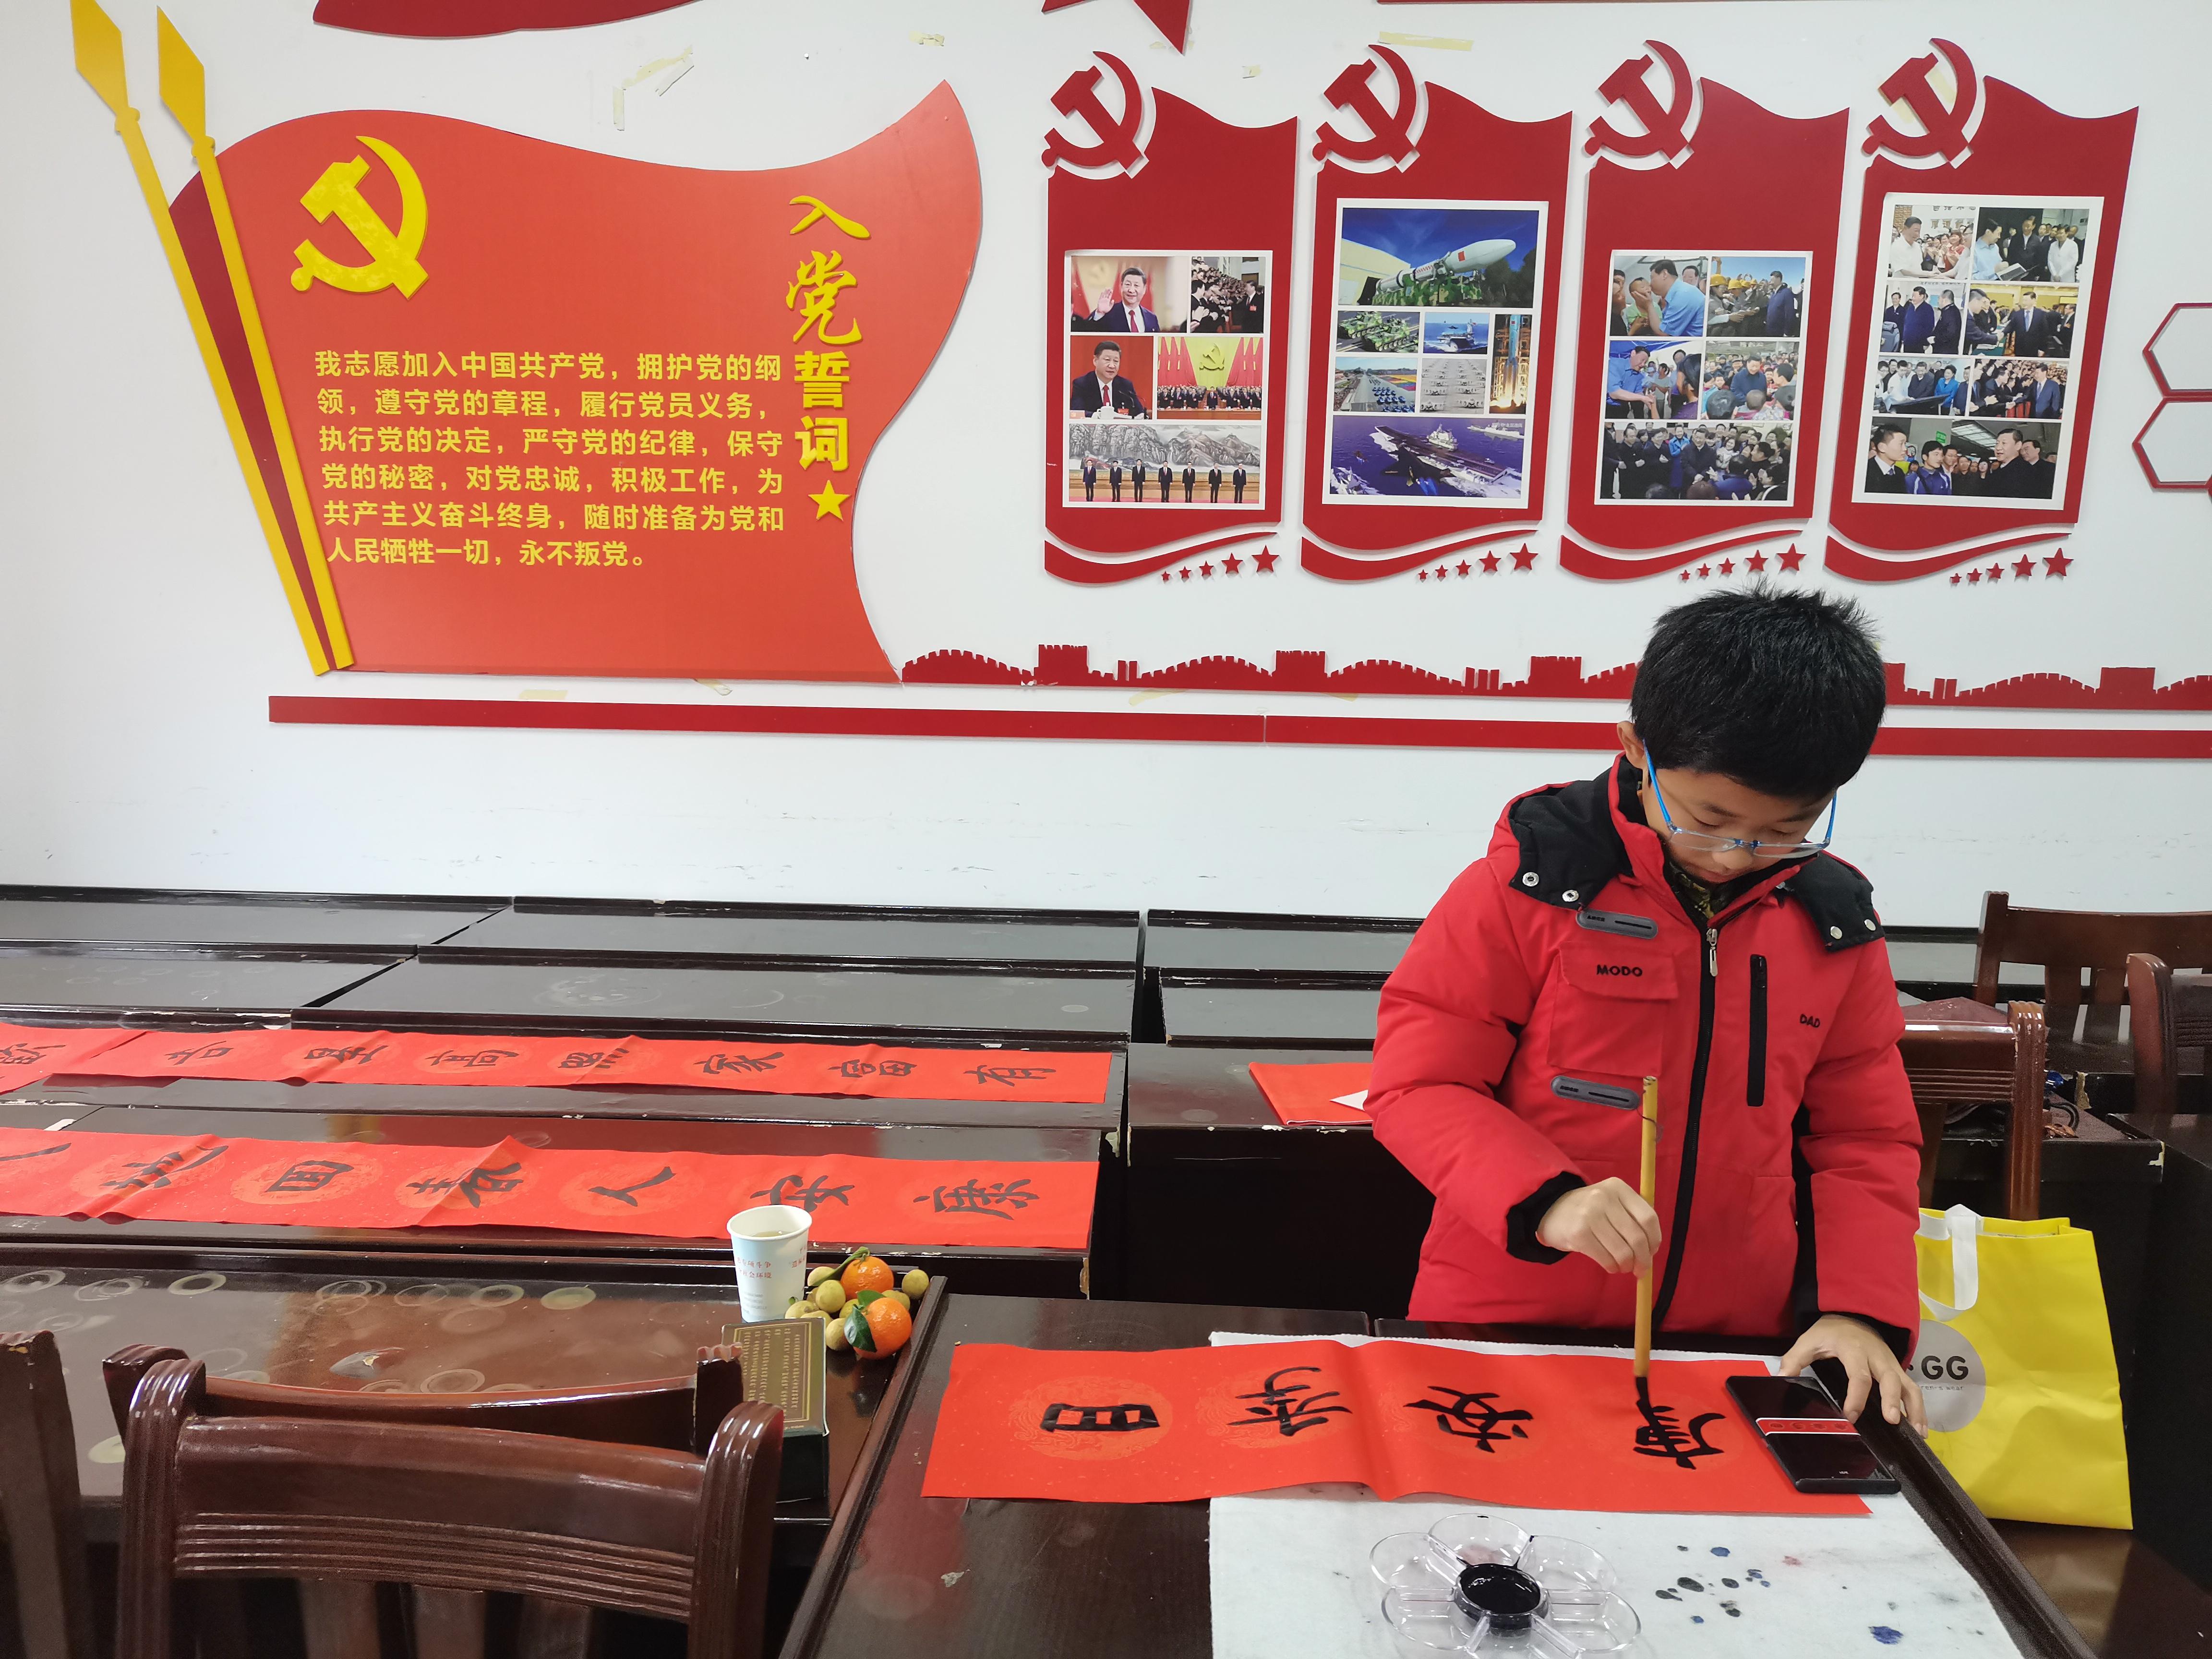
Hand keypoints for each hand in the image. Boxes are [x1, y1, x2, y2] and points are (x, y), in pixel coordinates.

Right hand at [1535, 1178, 1661, 1274]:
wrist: (1550, 1210)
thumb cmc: (1589, 1211)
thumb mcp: (1611, 1202)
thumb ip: (1632, 1218)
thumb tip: (1652, 1250)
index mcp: (1618, 1187)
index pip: (1648, 1217)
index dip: (1654, 1240)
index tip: (1652, 1252)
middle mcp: (1604, 1198)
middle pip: (1637, 1237)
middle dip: (1643, 1260)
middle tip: (1640, 1269)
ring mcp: (1589, 1215)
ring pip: (1623, 1251)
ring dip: (1627, 1266)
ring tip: (1623, 1267)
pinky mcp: (1578, 1234)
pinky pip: (1606, 1258)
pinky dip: (1612, 1267)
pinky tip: (1611, 1266)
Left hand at [1780, 1314, 1927, 1433]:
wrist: (1853, 1315)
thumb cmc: (1831, 1331)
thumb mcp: (1809, 1339)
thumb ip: (1794, 1359)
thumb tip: (1781, 1379)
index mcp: (1854, 1350)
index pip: (1859, 1376)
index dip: (1856, 1397)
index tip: (1851, 1416)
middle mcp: (1877, 1358)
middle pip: (1890, 1379)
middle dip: (1892, 1400)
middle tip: (1892, 1420)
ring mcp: (1891, 1364)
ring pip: (1908, 1386)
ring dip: (1914, 1408)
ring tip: (1916, 1432)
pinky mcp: (1898, 1371)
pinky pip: (1913, 1389)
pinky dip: (1919, 1409)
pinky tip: (1920, 1428)